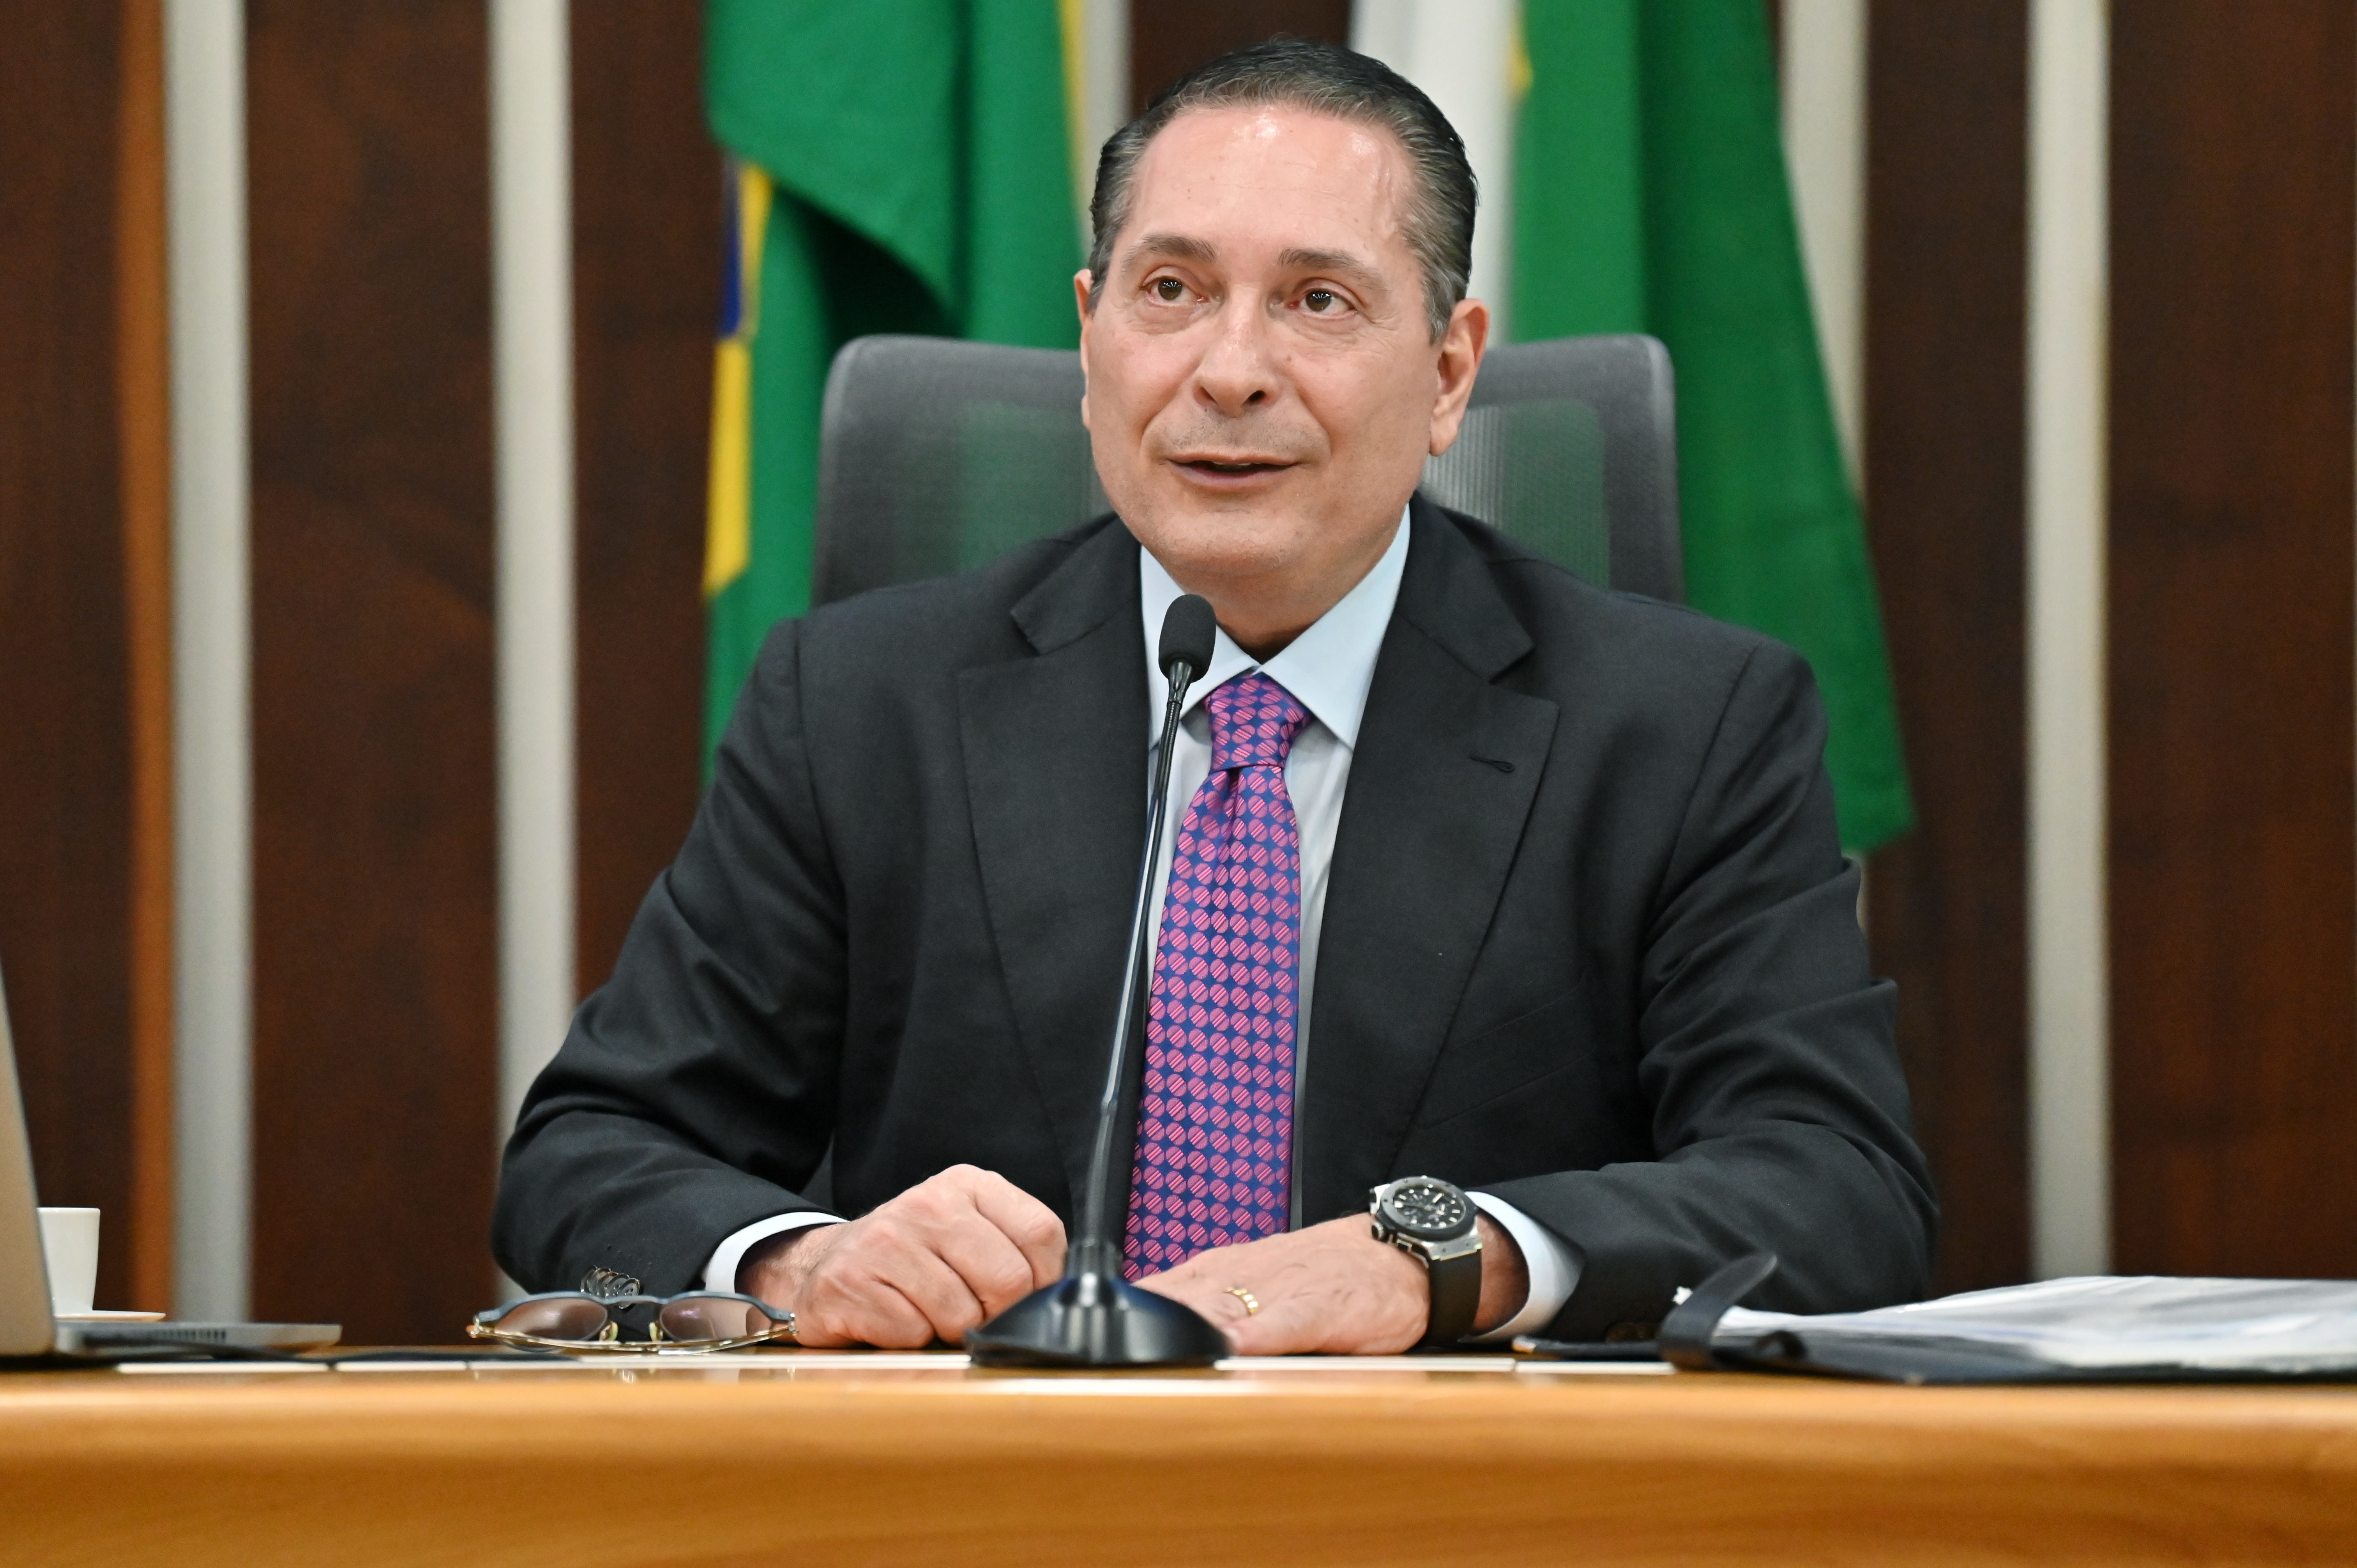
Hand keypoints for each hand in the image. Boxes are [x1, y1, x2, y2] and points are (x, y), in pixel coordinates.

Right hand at [740, 1165, 1064, 1347]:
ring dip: (949, 1331)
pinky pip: (912, 1333)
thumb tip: (1060, 1299)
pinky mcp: (849, 1281)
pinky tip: (891, 1318)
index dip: (1043, 1281)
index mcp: (968, 1185)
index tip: (1022, 1297)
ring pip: (961, 1316)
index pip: (1041, 1234)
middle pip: (1008, 1280)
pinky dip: (908, 1340)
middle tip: (970, 1313)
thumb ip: (1018, 1252)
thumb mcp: (971, 1233)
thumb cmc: (914, 1258)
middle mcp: (927, 1204)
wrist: (826, 1266)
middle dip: (996, 1314)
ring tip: (924, 1312)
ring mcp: (884, 1240)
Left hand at [1133, 1212, 1528, 1354]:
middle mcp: (1237, 1276)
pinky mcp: (1317, 1306)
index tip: (1084, 1350)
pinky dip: (1250, 1335)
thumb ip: (1207, 1311)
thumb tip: (1150, 1343)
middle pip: (1171, 1303)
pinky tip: (1228, 1350)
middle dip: (1136, 1334)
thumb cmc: (1325, 1278)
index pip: (1151, 1297)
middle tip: (1099, 1366)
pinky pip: (1278, 1322)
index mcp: (1216, 1274)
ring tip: (1148, 1362)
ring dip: (1180, 1334)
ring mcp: (1276, 1289)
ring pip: (1215, 1309)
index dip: (1118, 1326)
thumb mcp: (1256, 1288)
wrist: (1399, 1255)